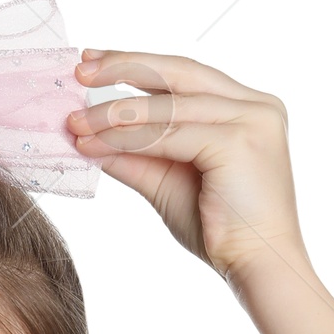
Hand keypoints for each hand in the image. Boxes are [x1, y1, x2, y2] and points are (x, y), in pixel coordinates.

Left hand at [67, 50, 308, 283]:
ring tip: (76, 123)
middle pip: (179, 72)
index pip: (184, 75)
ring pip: (169, 107)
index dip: (137, 66)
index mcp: (245, 108)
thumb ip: (135, 156)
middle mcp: (254, 105)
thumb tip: (88, 138)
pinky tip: (95, 144)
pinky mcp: (239, 141)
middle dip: (125, 67)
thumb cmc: (220, 232)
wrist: (258, 268)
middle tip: (79, 72)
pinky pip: (171, 134)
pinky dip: (128, 138)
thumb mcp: (168, 184)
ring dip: (115, 113)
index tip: (94, 65)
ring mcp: (251, 119)